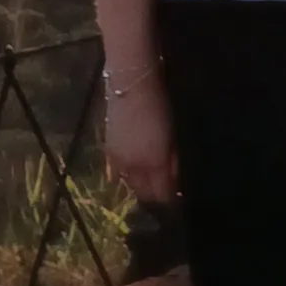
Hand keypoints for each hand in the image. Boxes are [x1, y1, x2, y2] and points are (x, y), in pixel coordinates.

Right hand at [103, 76, 177, 206]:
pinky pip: (117, 172)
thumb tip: (175, 182)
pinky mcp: (109, 149)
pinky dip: (126, 175)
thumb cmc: (161, 104)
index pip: (161, 192)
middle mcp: (134, 166)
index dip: (169, 200)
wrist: (132, 83)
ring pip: (130, 182)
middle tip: (165, 196)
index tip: (176, 202)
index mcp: (154, 162)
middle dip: (154, 196)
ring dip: (141, 186)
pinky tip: (131, 174)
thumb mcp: (173, 134)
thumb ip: (173, 160)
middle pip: (144, 192)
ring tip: (151, 185)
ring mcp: (118, 159)